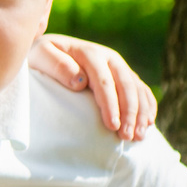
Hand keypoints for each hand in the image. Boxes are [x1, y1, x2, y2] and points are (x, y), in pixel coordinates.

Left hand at [31, 35, 156, 140]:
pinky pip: (141, 89)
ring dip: (141, 112)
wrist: (45, 49)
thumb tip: (80, 82)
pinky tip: (148, 122)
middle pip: (126, 86)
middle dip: (129, 113)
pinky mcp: (122, 74)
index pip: (104, 82)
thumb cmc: (38, 57)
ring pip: (137, 88)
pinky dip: (147, 105)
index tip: (112, 126)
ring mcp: (118, 66)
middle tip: (127, 137)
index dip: (110, 105)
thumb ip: (56, 65)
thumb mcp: (39, 56)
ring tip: (138, 136)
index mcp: (90, 53)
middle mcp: (109, 58)